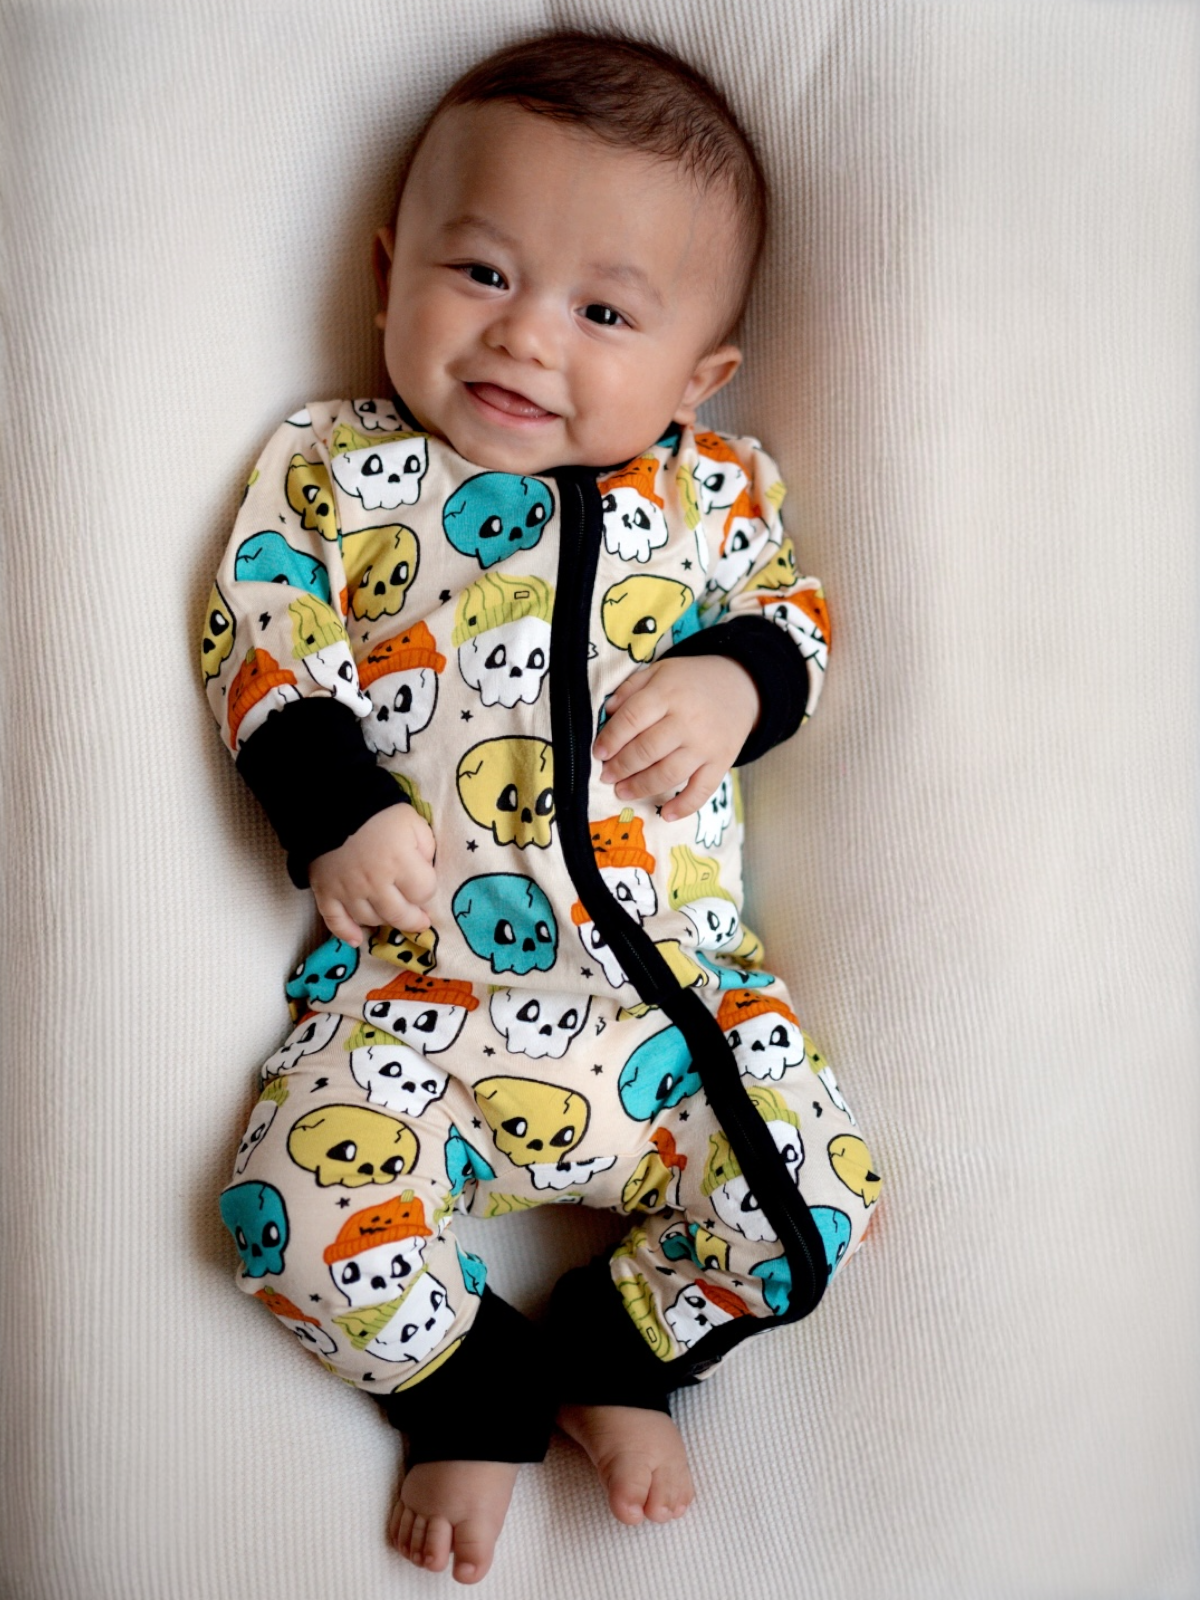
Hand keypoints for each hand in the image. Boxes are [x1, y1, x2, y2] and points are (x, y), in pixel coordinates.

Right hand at [308, 804, 436, 946]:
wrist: (330, 802)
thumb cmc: (379, 812)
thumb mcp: (414, 822)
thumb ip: (425, 848)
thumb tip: (425, 870)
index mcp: (400, 862)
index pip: (424, 892)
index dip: (427, 888)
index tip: (424, 882)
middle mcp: (375, 883)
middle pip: (400, 915)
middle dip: (414, 919)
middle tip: (420, 919)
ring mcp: (349, 891)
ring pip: (371, 920)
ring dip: (384, 921)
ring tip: (390, 915)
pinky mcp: (326, 892)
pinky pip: (335, 921)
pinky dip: (345, 933)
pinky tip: (357, 939)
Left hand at [592, 655, 759, 821]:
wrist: (741, 687)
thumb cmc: (691, 681)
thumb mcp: (660, 672)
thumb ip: (631, 689)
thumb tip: (607, 713)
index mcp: (668, 693)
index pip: (633, 718)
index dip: (611, 739)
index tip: (598, 753)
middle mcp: (688, 720)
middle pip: (647, 749)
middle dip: (621, 767)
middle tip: (606, 776)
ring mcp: (705, 744)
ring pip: (668, 773)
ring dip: (641, 787)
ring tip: (622, 792)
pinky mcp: (721, 762)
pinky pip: (702, 790)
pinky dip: (684, 806)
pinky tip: (666, 815)